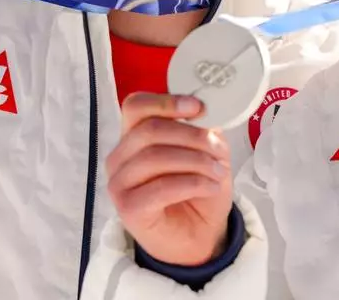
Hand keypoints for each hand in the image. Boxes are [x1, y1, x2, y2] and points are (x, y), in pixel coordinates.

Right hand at [106, 93, 231, 266]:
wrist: (198, 236)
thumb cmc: (197, 190)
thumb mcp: (204, 150)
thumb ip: (200, 128)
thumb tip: (204, 110)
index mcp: (134, 135)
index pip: (136, 106)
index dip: (166, 102)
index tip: (198, 107)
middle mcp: (120, 156)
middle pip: (149, 130)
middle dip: (191, 136)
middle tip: (218, 149)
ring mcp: (119, 183)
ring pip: (154, 157)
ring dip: (196, 161)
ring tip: (218, 172)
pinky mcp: (128, 208)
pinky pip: (160, 187)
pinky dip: (192, 184)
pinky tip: (210, 187)